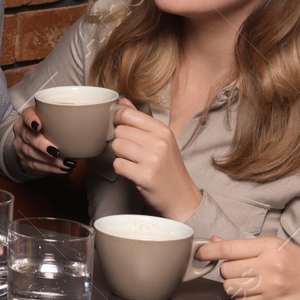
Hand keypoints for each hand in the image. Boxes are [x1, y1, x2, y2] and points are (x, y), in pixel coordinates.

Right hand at [11, 107, 75, 175]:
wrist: (30, 144)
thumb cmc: (46, 130)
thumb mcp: (50, 121)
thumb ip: (60, 120)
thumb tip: (86, 124)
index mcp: (27, 118)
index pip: (26, 115)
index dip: (31, 120)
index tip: (38, 125)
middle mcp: (21, 132)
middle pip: (29, 138)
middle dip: (42, 146)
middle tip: (57, 151)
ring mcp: (21, 148)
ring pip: (33, 154)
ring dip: (51, 161)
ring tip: (67, 163)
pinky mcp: (25, 162)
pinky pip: (37, 166)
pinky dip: (51, 169)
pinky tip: (63, 169)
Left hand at [110, 99, 201, 220]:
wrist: (182, 198)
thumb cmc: (168, 169)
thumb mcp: (161, 140)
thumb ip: (140, 120)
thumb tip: (122, 101)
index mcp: (163, 130)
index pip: (128, 114)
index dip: (118, 121)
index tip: (122, 129)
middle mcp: (159, 142)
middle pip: (120, 131)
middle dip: (121, 142)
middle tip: (132, 153)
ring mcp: (153, 159)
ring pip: (117, 147)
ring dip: (120, 156)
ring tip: (133, 162)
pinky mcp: (145, 176)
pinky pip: (118, 165)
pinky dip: (121, 170)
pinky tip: (133, 173)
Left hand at [198, 235, 299, 299]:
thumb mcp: (276, 247)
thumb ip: (245, 246)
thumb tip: (215, 242)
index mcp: (269, 247)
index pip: (228, 249)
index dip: (207, 252)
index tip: (199, 254)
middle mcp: (269, 266)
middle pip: (225, 270)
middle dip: (226, 270)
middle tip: (238, 270)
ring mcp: (270, 287)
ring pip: (230, 287)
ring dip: (232, 285)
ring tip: (246, 281)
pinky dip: (242, 298)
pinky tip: (253, 292)